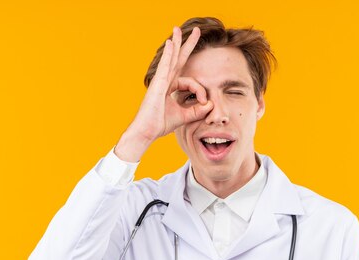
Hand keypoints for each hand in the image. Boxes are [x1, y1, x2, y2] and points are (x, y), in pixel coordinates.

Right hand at [115, 26, 213, 161]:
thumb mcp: (184, 116)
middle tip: (197, 31)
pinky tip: (171, 43)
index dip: (200, 90)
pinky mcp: (157, 84)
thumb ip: (197, 110)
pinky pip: (165, 66)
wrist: (146, 131)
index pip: (190, 82)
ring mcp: (160, 81)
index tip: (205, 102)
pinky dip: (168, 55)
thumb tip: (211, 104)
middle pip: (178, 59)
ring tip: (178, 29)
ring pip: (171, 59)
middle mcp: (165, 81)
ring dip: (176, 43)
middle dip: (187, 45)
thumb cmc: (160, 124)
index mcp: (170, 87)